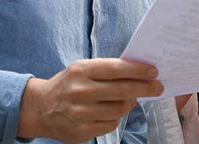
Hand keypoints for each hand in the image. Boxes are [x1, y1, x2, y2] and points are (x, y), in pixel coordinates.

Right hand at [17, 58, 162, 142]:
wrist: (41, 108)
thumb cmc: (68, 84)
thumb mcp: (82, 69)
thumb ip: (106, 69)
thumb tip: (137, 72)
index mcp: (82, 71)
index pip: (116, 69)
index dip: (138, 70)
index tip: (153, 71)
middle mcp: (81, 91)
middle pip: (122, 90)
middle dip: (144, 88)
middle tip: (158, 86)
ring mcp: (81, 113)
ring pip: (119, 109)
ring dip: (130, 103)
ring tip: (132, 98)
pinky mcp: (83, 130)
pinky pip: (111, 124)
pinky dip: (117, 117)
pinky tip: (115, 111)